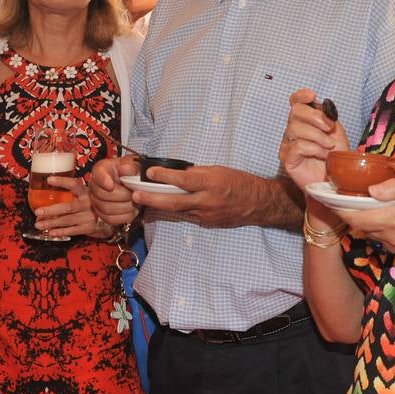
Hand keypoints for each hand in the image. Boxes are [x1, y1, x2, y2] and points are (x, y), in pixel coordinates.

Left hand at [33, 176, 112, 239]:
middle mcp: (89, 203)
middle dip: (51, 210)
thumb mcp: (85, 192)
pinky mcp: (90, 227)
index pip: (73, 184)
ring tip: (39, 224)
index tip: (49, 179)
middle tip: (38, 212)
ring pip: (68, 220)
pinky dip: (61, 232)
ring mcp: (90, 216)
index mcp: (86, 191)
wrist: (110, 215)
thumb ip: (72, 190)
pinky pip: (73, 231)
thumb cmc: (92, 201)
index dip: (62, 181)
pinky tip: (51, 232)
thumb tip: (48, 187)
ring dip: (52, 222)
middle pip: (68, 207)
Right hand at [89, 155, 140, 226]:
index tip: (111, 185)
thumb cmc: (130, 173)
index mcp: (101, 169)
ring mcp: (96, 200)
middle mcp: (95, 185)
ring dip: (124, 207)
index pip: (98, 175)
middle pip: (102, 195)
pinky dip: (123, 217)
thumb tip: (125, 169)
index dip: (103, 181)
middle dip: (122, 196)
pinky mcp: (102, 213)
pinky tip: (132, 211)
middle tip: (133, 194)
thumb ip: (131, 166)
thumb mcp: (133, 165)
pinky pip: (109, 219)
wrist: (133, 184)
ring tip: (135, 203)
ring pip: (106, 209)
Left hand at [133, 164, 289, 228]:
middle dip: (152, 199)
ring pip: (177, 211)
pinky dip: (173, 212)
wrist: (258, 204)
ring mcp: (207, 215)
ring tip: (142, 202)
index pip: (184, 180)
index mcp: (212, 184)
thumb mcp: (219, 170)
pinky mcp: (207, 223)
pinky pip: (186, 216)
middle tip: (135, 196)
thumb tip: (178, 174)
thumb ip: (197, 173)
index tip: (150, 173)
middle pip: (175, 202)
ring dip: (158, 206)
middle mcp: (208, 201)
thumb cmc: (240, 182)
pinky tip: (160, 208)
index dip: (165, 177)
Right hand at [279, 88, 348, 189]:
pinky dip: (314, 149)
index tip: (312, 96)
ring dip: (317, 136)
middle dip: (315, 117)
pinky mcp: (287, 159)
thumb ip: (327, 116)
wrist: (336, 179)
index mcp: (304, 120)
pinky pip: (297, 146)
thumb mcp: (336, 131)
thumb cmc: (335, 155)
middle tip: (329, 128)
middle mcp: (293, 130)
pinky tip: (323, 155)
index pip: (295, 102)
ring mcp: (287, 144)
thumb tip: (320, 105)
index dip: (301, 96)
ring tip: (329, 146)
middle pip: (295, 112)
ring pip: (296, 128)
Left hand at [335, 177, 394, 260]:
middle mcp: (393, 238)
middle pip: (361, 227)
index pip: (356, 217)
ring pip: (372, 235)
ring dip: (366, 222)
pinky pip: (385, 242)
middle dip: (350, 214)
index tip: (328, 197)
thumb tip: (370, 188)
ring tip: (364, 205)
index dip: (340, 208)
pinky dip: (380, 230)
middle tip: (344, 198)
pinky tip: (387, 217)